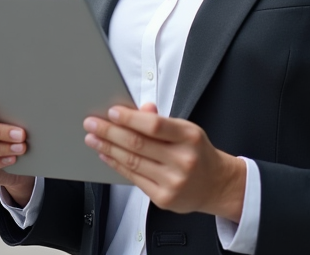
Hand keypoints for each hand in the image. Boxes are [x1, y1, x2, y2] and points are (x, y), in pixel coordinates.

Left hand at [83, 103, 246, 219]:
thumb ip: (162, 121)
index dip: (130, 119)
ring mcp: (173, 182)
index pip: (154, 126)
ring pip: (133, 162)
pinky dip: (117, 165)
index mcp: (189, 137)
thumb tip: (139, 110)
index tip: (111, 112)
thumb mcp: (187, 130)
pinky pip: (134, 178)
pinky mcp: (164, 198)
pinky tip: (106, 155)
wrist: (217, 185)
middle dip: (110, 132)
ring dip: (108, 148)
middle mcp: (183, 160)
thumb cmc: (198, 153)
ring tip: (93, 138)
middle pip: (138, 144)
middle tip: (92, 124)